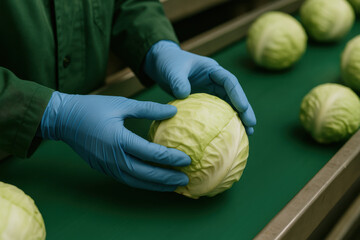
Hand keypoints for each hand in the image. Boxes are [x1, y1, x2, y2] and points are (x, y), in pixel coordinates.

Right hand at [39, 92, 189, 191]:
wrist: (64, 119)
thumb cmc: (93, 108)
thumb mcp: (122, 104)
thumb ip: (148, 109)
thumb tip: (173, 110)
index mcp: (118, 139)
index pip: (151, 153)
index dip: (171, 158)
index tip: (187, 159)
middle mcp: (113, 157)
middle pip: (146, 173)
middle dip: (167, 178)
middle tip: (185, 179)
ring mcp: (108, 166)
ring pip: (136, 181)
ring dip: (156, 185)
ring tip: (174, 186)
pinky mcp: (104, 168)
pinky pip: (127, 179)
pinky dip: (143, 182)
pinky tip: (154, 181)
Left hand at [144, 40, 255, 134]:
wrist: (160, 64)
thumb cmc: (168, 63)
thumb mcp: (173, 70)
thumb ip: (178, 81)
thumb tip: (183, 94)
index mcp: (212, 70)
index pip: (230, 82)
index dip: (238, 95)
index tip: (243, 109)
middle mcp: (215, 81)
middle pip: (234, 96)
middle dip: (244, 110)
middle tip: (251, 126)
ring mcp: (210, 91)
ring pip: (228, 106)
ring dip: (236, 119)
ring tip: (246, 135)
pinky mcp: (203, 101)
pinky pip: (214, 113)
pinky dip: (221, 123)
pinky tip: (224, 136)